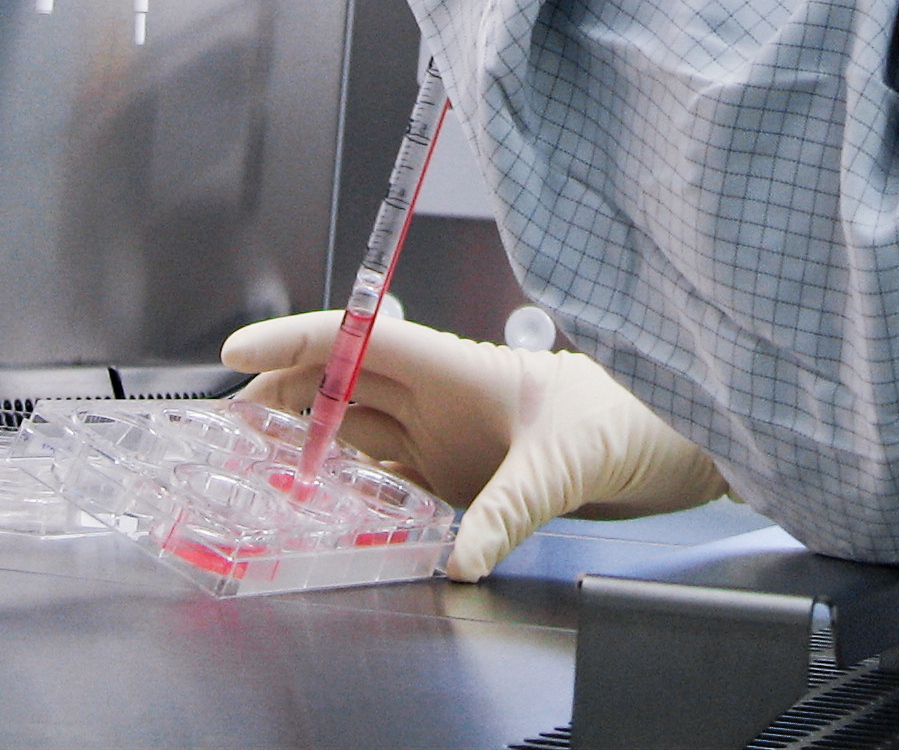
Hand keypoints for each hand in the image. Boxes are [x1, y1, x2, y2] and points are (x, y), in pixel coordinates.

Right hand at [221, 310, 730, 580]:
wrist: (674, 442)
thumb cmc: (631, 424)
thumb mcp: (570, 462)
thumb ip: (509, 508)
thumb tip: (460, 559)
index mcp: (460, 366)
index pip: (359, 340)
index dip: (295, 340)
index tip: (236, 349)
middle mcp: (444, 396)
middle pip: (342, 383)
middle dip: (280, 394)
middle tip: (224, 425)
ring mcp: (448, 437)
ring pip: (356, 430)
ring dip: (305, 443)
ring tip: (252, 465)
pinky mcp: (460, 478)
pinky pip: (387, 478)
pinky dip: (349, 489)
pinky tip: (320, 506)